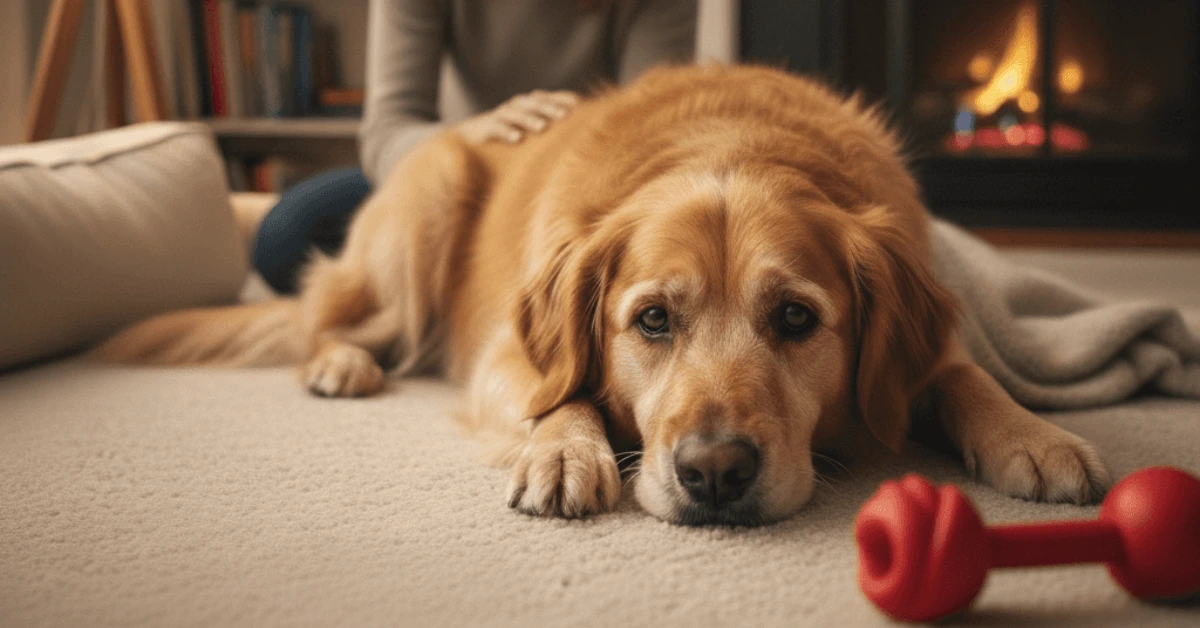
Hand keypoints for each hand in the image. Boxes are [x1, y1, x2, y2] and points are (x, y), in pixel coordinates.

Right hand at [455, 90, 580, 144]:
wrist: (474, 136)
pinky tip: (517, 138)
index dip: (565, 100)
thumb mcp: (534, 130)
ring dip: (530, 119)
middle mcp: (519, 105)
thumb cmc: (513, 133)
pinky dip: (507, 131)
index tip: (581, 107)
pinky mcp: (486, 126)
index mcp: (532, 104)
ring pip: (517, 113)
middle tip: (565, 116)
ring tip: (542, 127)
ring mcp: (502, 114)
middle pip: (536, 103)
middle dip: (551, 108)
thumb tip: (583, 135)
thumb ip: (553, 127)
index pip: (552, 98)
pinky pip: (497, 127)